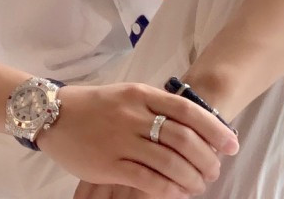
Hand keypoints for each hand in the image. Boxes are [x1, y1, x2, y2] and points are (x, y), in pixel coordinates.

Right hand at [37, 83, 238, 198]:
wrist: (51, 113)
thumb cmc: (92, 104)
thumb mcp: (124, 94)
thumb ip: (153, 106)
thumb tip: (191, 125)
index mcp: (139, 93)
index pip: (186, 110)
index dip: (214, 129)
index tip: (231, 144)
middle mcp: (132, 115)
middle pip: (183, 139)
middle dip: (207, 159)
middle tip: (214, 170)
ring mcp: (120, 139)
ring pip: (170, 163)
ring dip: (192, 178)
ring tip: (198, 185)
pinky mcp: (109, 164)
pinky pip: (149, 181)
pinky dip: (170, 190)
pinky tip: (178, 193)